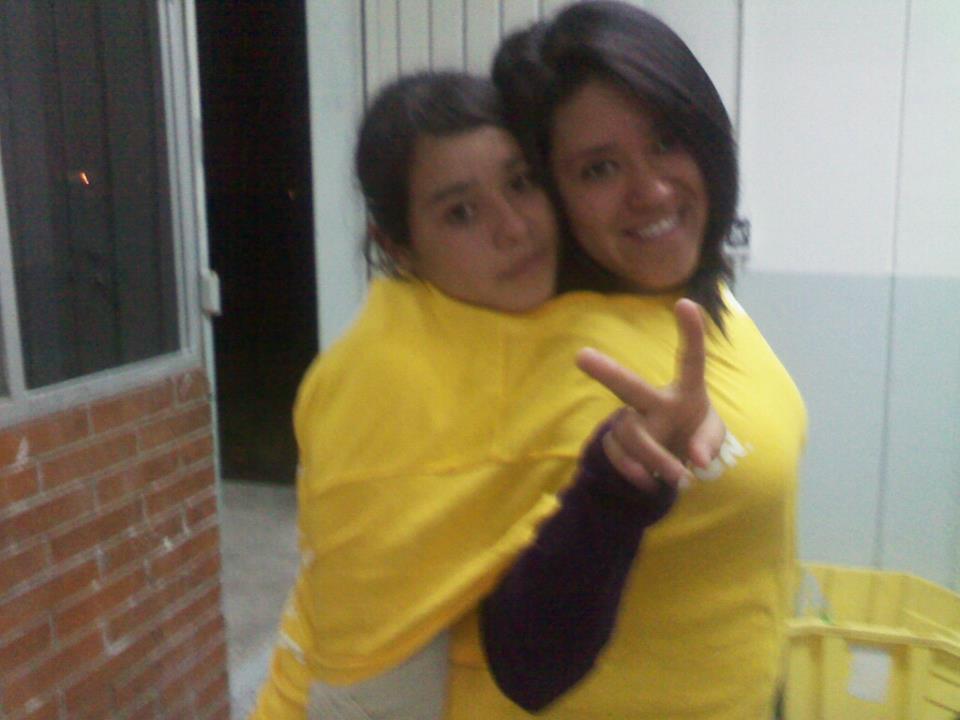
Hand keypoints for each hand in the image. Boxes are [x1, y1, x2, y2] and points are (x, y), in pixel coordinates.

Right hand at [576, 299, 725, 491]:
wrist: (670, 465)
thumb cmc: (694, 436)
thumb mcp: (712, 437)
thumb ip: (710, 442)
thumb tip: (696, 456)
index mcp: (685, 392)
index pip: (690, 360)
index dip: (690, 333)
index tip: (686, 303)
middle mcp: (653, 401)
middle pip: (628, 387)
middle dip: (606, 371)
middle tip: (582, 357)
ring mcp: (631, 421)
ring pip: (633, 436)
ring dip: (656, 459)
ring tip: (680, 478)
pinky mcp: (616, 442)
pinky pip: (618, 455)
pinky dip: (637, 473)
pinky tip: (649, 482)